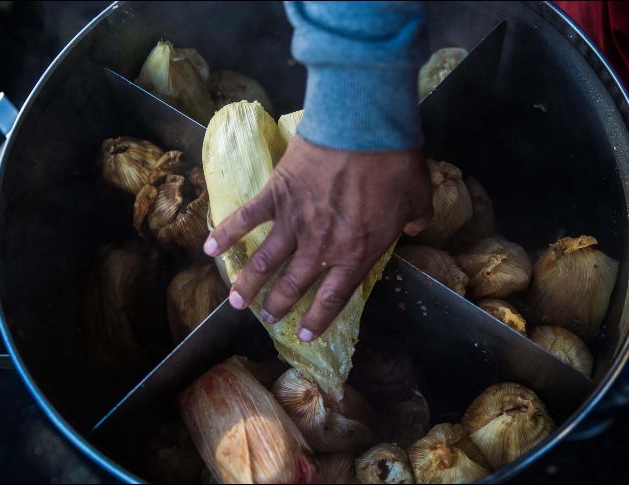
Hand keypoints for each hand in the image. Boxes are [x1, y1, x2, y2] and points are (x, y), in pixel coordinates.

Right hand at [204, 136, 432, 340]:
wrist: (365, 128)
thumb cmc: (396, 164)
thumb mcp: (419, 200)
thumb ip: (416, 220)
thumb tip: (415, 226)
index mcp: (356, 253)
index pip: (332, 297)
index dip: (316, 320)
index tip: (304, 336)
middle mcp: (320, 246)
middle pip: (293, 284)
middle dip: (278, 305)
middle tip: (266, 318)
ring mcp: (294, 222)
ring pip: (264, 261)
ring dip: (247, 284)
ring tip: (235, 302)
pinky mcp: (275, 194)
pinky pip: (245, 219)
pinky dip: (225, 234)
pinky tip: (209, 249)